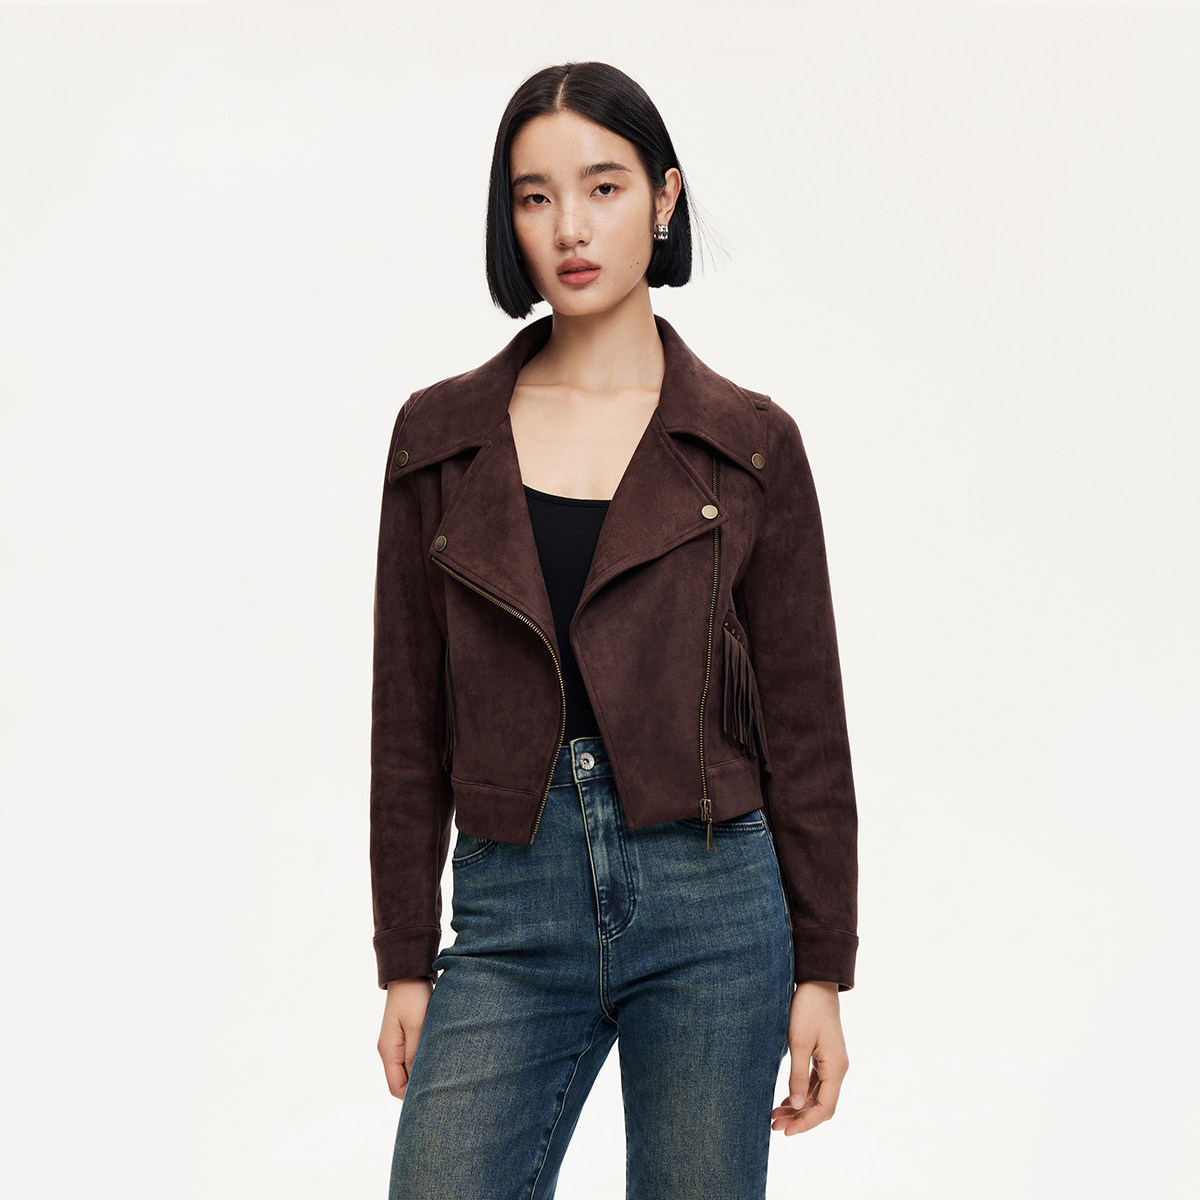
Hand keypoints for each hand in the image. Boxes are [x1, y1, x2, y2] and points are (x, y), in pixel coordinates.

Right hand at [378, 977, 433, 1098]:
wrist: (409, 972)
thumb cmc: (413, 997)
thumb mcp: (417, 1026)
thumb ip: (415, 1054)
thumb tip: (418, 1080)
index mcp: (388, 1051)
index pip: (396, 1087)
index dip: (411, 1097)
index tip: (432, 1097)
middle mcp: (389, 1050)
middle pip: (401, 1081)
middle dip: (418, 1087)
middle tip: (441, 1090)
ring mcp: (396, 1043)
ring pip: (407, 1069)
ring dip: (421, 1073)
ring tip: (442, 1075)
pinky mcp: (405, 1035)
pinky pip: (411, 1057)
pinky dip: (422, 1061)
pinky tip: (437, 1059)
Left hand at [771, 980, 848, 1134]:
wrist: (817, 984)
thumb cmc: (807, 1010)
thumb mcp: (798, 1042)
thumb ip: (798, 1076)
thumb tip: (797, 1107)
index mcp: (836, 1068)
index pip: (825, 1108)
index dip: (806, 1123)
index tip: (786, 1132)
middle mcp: (838, 1069)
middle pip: (822, 1105)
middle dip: (800, 1119)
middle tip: (774, 1126)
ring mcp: (833, 1063)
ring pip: (818, 1096)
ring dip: (799, 1108)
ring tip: (775, 1116)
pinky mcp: (825, 1056)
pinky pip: (816, 1084)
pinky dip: (802, 1094)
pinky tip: (786, 1100)